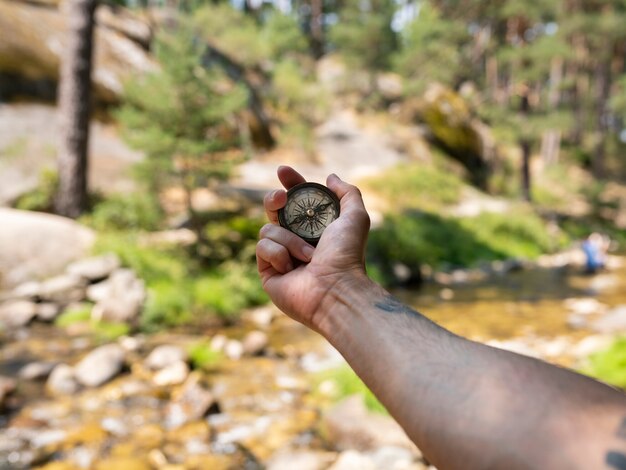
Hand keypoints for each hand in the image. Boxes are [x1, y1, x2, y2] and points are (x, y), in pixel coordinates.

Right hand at [256, 166, 370, 330]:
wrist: (335, 289)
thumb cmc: (347, 255)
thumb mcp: (355, 217)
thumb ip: (347, 193)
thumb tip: (330, 177)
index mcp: (316, 228)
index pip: (298, 201)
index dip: (290, 184)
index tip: (283, 171)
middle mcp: (297, 241)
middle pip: (274, 211)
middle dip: (274, 200)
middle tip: (280, 198)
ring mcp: (281, 256)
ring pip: (268, 229)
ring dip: (290, 240)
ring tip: (309, 257)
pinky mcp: (268, 271)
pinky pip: (263, 247)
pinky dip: (279, 253)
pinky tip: (292, 269)